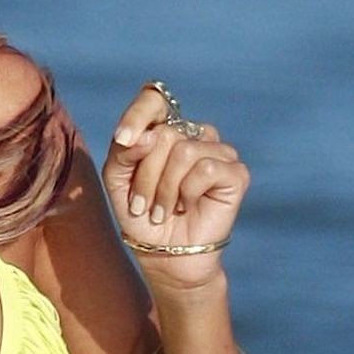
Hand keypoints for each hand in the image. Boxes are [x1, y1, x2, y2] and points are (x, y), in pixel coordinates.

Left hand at [101, 82, 251, 292]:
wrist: (163, 254)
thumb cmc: (141, 216)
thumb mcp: (118, 181)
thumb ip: (122, 151)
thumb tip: (149, 135)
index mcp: (165, 130)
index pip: (154, 99)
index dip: (138, 115)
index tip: (122, 139)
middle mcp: (194, 135)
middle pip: (164, 135)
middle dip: (145, 176)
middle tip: (144, 205)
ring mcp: (218, 151)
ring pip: (184, 151)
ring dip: (164, 190)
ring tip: (164, 211)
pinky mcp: (236, 173)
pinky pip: (206, 168)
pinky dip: (189, 193)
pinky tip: (188, 207)